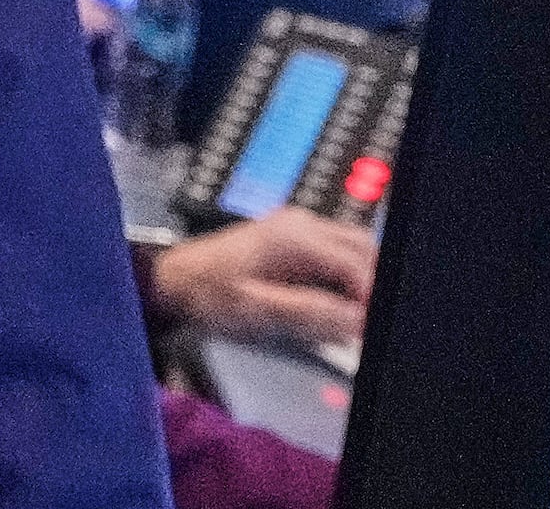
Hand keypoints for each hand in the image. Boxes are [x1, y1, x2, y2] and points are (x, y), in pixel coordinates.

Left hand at [151, 208, 376, 350]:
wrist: (173, 279)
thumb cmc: (208, 293)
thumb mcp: (257, 310)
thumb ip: (310, 313)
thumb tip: (356, 320)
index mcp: (295, 237)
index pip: (356, 264)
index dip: (373, 296)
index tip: (376, 326)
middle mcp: (301, 223)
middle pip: (363, 248)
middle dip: (375, 285)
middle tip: (374, 323)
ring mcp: (298, 227)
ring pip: (353, 248)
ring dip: (363, 280)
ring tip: (359, 318)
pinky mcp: (293, 238)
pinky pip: (336, 252)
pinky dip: (346, 277)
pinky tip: (339, 304)